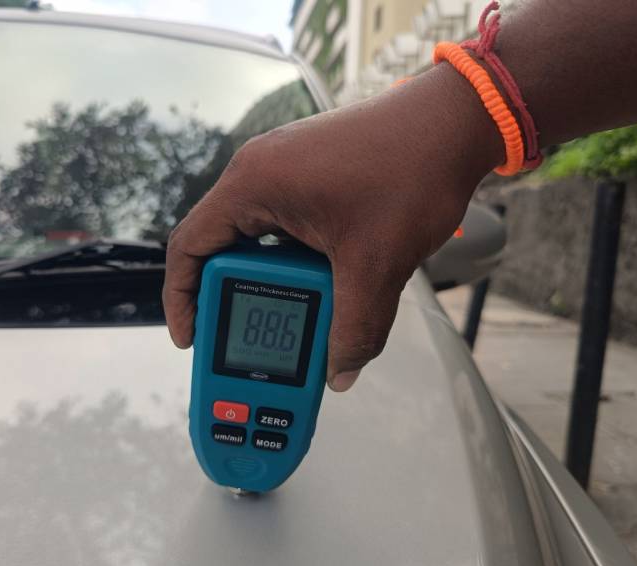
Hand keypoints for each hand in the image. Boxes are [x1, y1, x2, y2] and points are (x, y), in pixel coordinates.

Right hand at [163, 65, 502, 390]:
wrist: (455, 121)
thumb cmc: (412, 169)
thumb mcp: (376, 264)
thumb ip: (356, 328)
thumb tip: (341, 372)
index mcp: (254, 184)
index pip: (190, 248)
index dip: (181, 298)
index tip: (190, 338)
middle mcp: (260, 174)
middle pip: (223, 250)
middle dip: (236, 301)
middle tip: (249, 341)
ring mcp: (286, 172)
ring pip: (259, 243)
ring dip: (272, 285)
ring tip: (293, 321)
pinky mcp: (311, 177)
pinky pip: (286, 230)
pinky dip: (296, 265)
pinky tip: (323, 290)